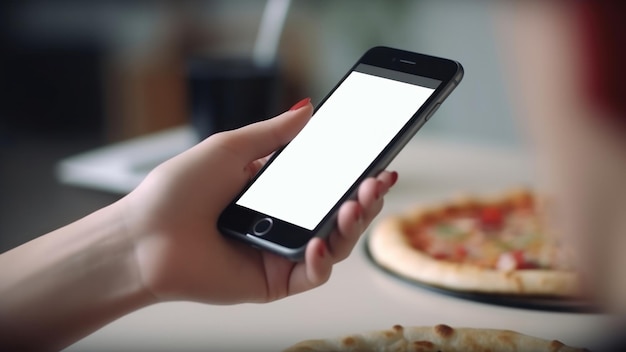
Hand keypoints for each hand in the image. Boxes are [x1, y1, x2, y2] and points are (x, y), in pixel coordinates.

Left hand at [121, 100, 397, 303]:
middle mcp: (281, 222)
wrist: (142, 237)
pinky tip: (317, 242)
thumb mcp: (230, 148)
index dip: (354, 175)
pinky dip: (321, 260)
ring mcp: (279, 253)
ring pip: (333, 245)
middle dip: (364, 199)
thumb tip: (307, 109)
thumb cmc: (175, 192)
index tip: (376, 161)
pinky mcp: (272, 281)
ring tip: (356, 204)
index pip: (327, 183)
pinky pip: (311, 275)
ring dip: (352, 226)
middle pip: (338, 216)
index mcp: (274, 191)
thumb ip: (274, 132)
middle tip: (376, 181)